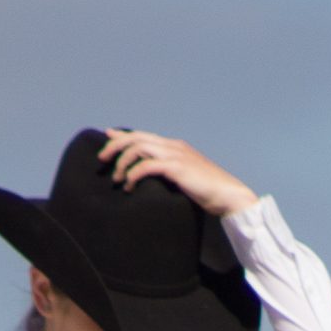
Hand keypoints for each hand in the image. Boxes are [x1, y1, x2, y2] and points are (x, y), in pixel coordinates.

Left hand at [98, 129, 257, 217]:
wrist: (229, 195)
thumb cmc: (209, 192)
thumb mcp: (186, 179)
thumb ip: (171, 174)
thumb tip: (156, 181)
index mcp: (175, 146)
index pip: (143, 135)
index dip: (123, 135)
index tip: (107, 137)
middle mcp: (173, 146)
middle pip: (136, 137)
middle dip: (115, 146)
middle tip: (102, 159)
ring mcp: (175, 155)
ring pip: (138, 148)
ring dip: (122, 162)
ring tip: (116, 178)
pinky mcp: (177, 168)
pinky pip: (147, 165)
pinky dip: (134, 174)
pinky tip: (129, 186)